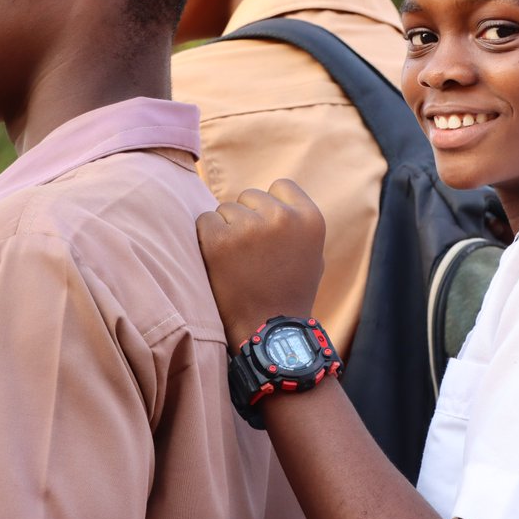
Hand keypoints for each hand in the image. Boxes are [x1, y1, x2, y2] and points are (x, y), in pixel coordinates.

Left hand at [196, 179, 325, 349]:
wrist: (269, 332)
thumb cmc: (290, 294)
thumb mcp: (313, 254)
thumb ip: (297, 224)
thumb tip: (274, 200)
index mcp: (310, 218)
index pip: (282, 186)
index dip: (271, 205)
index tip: (268, 229)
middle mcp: (283, 217)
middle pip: (250, 196)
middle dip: (247, 218)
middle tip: (251, 254)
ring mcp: (251, 227)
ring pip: (226, 209)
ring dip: (226, 230)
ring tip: (237, 263)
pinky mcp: (220, 240)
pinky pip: (204, 221)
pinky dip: (207, 240)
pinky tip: (220, 263)